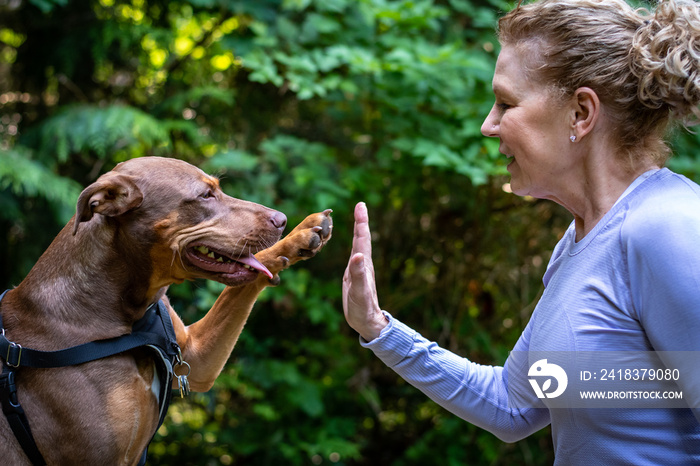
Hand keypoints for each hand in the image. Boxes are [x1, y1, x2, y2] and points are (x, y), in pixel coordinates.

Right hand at [342, 202, 388, 340]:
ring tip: (358, 218)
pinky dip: (354, 245)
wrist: (367, 322)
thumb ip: (358, 274)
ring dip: (359, 230)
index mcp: (364, 264)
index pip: (362, 238)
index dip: (361, 221)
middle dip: (361, 221)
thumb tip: (358, 255)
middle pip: (362, 238)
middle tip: (360, 205)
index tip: (361, 205)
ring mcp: (360, 269)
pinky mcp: (355, 275)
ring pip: (360, 245)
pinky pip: (355, 254)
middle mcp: (363, 263)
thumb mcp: (359, 292)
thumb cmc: (363, 308)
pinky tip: (354, 247)